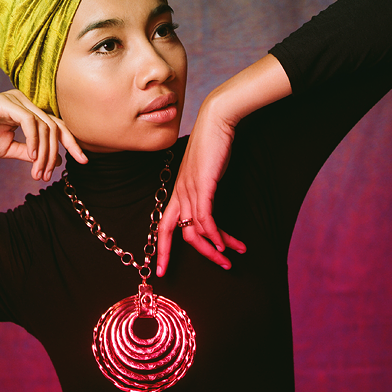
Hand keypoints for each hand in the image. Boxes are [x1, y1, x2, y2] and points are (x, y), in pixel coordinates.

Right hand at [0, 90, 86, 180]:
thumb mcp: (8, 149)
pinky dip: (34, 141)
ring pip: (45, 126)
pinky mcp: (5, 102)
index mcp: (28, 112)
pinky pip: (29, 121)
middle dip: (60, 152)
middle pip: (56, 126)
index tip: (83, 161)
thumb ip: (31, 153)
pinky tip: (32, 157)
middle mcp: (26, 103)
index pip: (58, 126)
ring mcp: (16, 100)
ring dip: (44, 153)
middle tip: (50, 176)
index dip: (72, 143)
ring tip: (37, 172)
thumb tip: (57, 160)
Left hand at [157, 92, 245, 275]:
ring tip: (230, 258)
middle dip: (198, 255)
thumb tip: (207, 209)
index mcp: (177, 192)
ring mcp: (189, 190)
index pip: (164, 226)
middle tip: (219, 266)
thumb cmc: (211, 147)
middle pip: (179, 234)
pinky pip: (206, 218)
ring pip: (196, 230)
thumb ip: (203, 192)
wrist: (215, 122)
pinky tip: (225, 244)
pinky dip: (215, 235)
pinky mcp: (203, 186)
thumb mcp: (204, 174)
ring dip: (215, 248)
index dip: (162, 249)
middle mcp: (180, 194)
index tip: (161, 269)